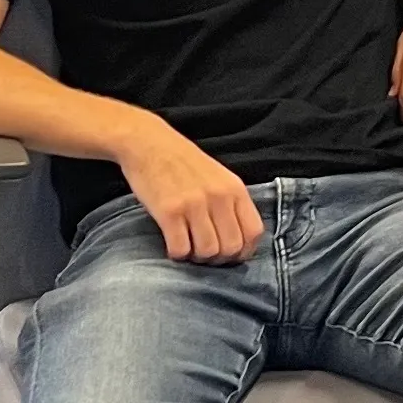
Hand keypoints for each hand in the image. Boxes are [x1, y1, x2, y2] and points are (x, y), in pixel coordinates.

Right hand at [117, 121, 264, 263]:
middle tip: (205, 255)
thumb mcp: (219, 176)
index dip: (244, 251)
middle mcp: (218, 197)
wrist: (149, 143)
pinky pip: (180, 249)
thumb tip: (239, 238)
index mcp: (235, 189)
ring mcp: (194, 204)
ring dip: (197, 259)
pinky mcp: (168, 211)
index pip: (254, 232)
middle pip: (231, 247)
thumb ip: (231, 202)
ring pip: (207, 252)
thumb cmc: (183, 162)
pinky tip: (173, 245)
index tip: (231, 255)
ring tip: (188, 249)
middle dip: (219, 259)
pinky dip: (177, 255)